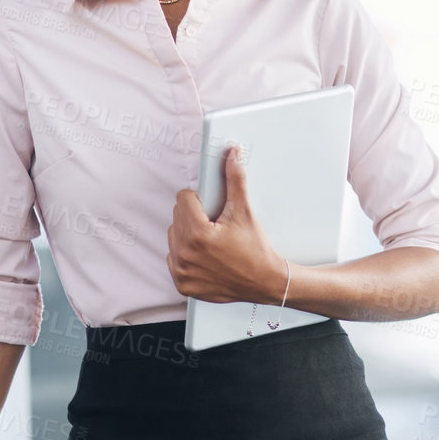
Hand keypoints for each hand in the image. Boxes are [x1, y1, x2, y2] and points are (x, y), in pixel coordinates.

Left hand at [167, 145, 286, 304]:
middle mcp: (186, 254)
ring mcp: (183, 271)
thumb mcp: (244, 212)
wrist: (265, 283)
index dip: (199, 200)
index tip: (212, 209)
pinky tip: (205, 256)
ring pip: (173, 237)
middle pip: (177, 217)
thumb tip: (232, 155)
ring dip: (187, 235)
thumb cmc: (256, 250)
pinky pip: (174, 259)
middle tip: (215, 226)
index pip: (183, 199)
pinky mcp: (183, 283)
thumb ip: (235, 180)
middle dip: (194, 217)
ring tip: (210, 241)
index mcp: (198, 234)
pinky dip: (186, 256)